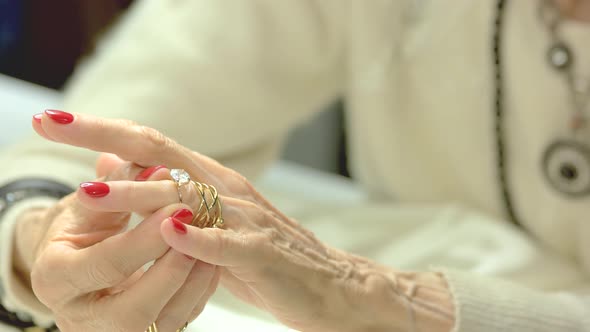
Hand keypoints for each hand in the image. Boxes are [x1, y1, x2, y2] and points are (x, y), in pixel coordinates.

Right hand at [18, 119, 219, 331]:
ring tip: (212, 248)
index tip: (178, 209)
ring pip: (160, 323)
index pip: (104, 264)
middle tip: (199, 233)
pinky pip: (176, 323)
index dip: (144, 239)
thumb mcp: (90, 202)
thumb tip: (161, 167)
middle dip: (171, 269)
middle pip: (132, 308)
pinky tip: (212, 265)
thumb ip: (120, 182)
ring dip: (191, 284)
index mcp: (54, 277)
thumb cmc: (82, 227)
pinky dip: (197, 294)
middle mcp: (78, 316)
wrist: (76, 261)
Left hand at [33, 110, 454, 331]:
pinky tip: (170, 234)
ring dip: (140, 195)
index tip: (55, 121)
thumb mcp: (213, 224)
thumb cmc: (266, 257)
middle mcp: (228, 190)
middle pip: (161, 155)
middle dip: (104, 137)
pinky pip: (229, 245)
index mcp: (213, 181)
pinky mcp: (265, 254)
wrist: (331, 284)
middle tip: (52, 126)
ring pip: (189, 199)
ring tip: (92, 192)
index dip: (103, 129)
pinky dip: (198, 240)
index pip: (151, 145)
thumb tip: (120, 168)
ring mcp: (248, 220)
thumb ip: (172, 199)